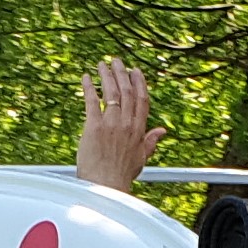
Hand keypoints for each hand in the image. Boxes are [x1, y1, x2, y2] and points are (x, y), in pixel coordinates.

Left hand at [75, 59, 163, 190]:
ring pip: (111, 93)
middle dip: (122, 74)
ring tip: (101, 64)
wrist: (106, 186)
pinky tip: (85, 78)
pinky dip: (88, 88)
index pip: (142, 101)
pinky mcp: (93, 127)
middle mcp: (126, 125)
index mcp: (138, 131)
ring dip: (106, 76)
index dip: (139, 83)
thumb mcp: (141, 158)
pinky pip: (92, 102)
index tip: (136, 71)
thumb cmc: (121, 176)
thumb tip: (162, 131)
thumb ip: (151, 142)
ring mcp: (110, 125)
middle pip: (127, 92)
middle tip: (116, 61)